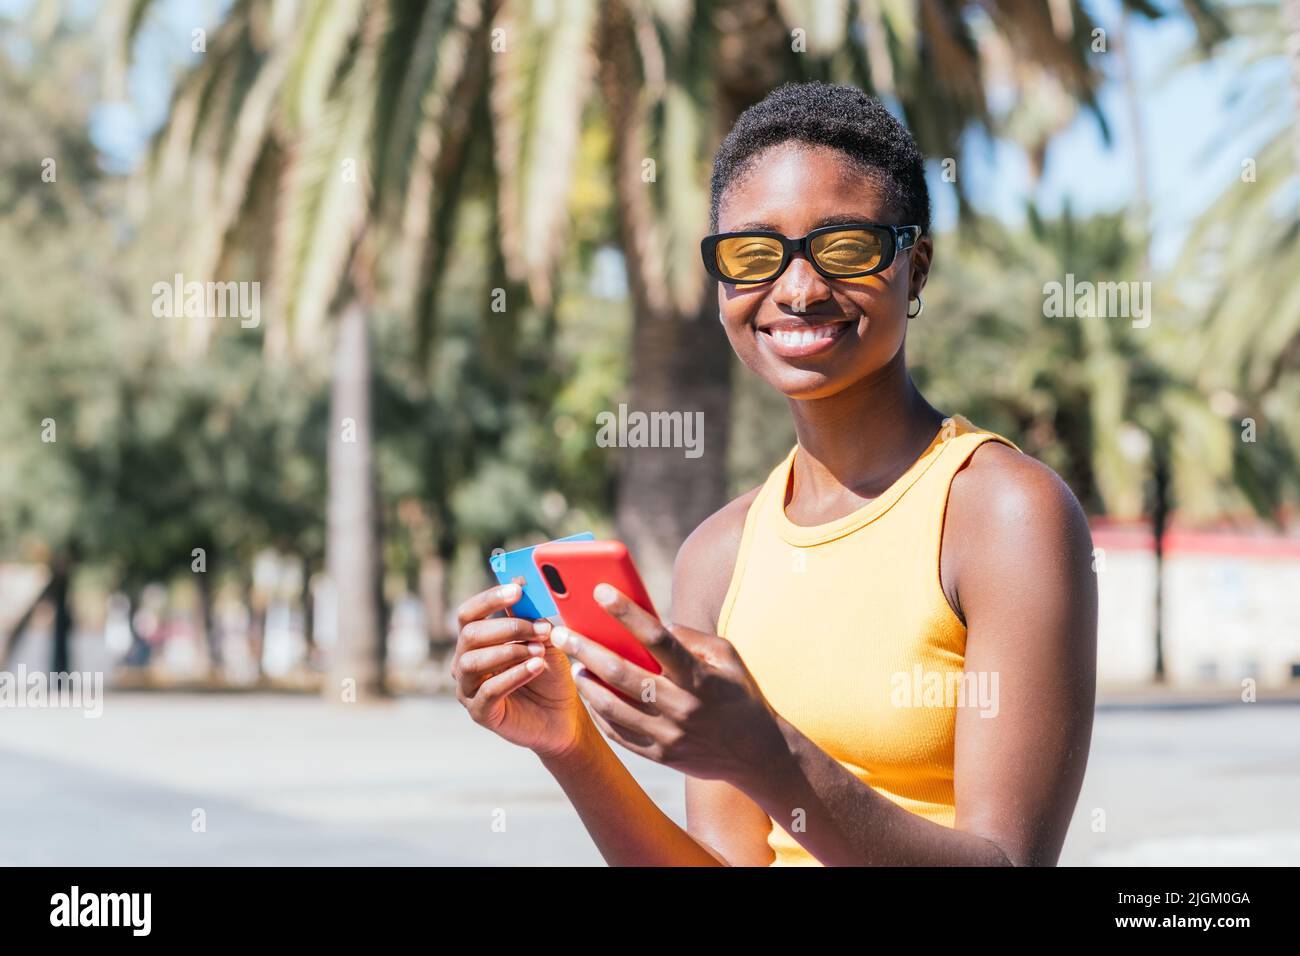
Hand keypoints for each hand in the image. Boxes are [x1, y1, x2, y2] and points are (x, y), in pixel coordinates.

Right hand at [452, 581, 589, 759]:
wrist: (563, 716)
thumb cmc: (550, 674)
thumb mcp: (543, 641)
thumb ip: (530, 617)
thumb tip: (522, 583)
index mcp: (475, 640)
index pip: (468, 613)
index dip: (489, 599)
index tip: (517, 590)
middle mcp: (464, 662)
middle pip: (470, 635)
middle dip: (508, 627)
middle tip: (541, 628)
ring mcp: (468, 689)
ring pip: (473, 662)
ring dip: (509, 651)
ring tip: (539, 650)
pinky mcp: (480, 713)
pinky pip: (489, 691)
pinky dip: (513, 676)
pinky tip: (536, 666)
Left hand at [550, 584, 788, 787]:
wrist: (756, 754)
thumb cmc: (738, 694)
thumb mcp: (728, 657)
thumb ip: (691, 637)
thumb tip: (652, 620)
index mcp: (699, 677)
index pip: (657, 638)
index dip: (627, 613)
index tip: (599, 591)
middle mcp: (682, 706)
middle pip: (622, 672)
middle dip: (586, 648)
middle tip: (562, 632)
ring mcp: (668, 735)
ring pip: (612, 705)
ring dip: (586, 682)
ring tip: (573, 663)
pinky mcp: (659, 756)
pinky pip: (618, 732)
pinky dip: (598, 711)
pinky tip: (589, 692)